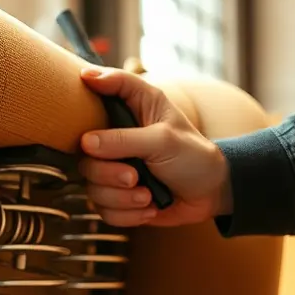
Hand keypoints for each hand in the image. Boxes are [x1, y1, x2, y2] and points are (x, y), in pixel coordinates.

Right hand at [78, 67, 231, 227]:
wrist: (210, 194)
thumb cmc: (193, 156)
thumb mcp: (164, 140)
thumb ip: (124, 139)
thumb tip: (86, 142)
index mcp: (132, 109)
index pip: (105, 84)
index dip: (92, 80)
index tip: (83, 79)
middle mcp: (116, 137)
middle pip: (85, 154)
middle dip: (108, 173)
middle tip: (134, 177)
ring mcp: (114, 169)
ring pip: (92, 188)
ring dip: (121, 199)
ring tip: (147, 196)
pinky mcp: (117, 196)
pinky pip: (104, 211)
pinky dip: (128, 214)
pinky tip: (149, 208)